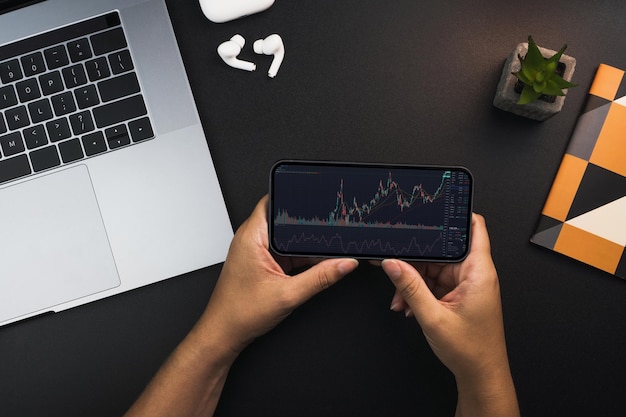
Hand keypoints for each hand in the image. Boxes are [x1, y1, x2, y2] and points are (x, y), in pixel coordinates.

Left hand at [198, 195, 358, 354]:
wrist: (225, 333)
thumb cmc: (240, 313)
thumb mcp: (288, 294)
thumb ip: (321, 278)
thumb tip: (344, 264)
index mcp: (252, 236)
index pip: (275, 199)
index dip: (297, 195)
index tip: (318, 198)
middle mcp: (253, 238)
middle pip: (285, 217)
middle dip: (308, 222)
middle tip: (330, 225)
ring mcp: (258, 250)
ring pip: (288, 236)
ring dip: (305, 242)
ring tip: (326, 248)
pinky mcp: (263, 261)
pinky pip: (287, 251)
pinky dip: (301, 256)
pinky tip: (315, 263)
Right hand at [381, 214, 518, 416]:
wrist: (480, 376)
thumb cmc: (471, 350)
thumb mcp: (432, 317)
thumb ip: (410, 287)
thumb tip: (392, 264)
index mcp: (479, 272)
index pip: (474, 227)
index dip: (456, 212)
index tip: (436, 204)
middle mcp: (474, 274)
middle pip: (443, 249)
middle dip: (417, 260)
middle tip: (396, 263)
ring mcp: (466, 285)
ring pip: (434, 268)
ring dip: (413, 281)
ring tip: (401, 298)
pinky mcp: (458, 295)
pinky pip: (434, 284)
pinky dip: (418, 292)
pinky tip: (406, 304)